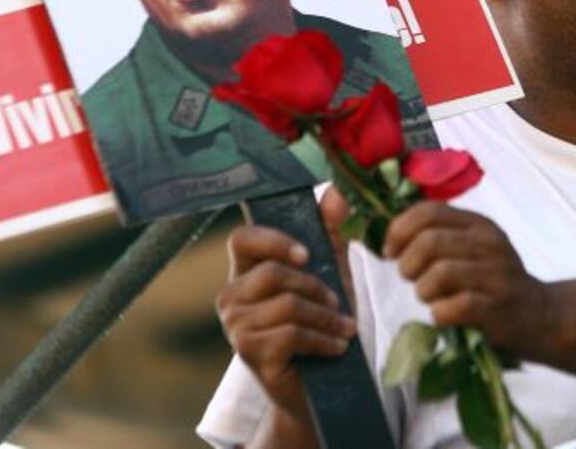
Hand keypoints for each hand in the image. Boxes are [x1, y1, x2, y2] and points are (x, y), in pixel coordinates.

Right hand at [217, 189, 356, 416]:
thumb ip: (330, 230)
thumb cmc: (320, 321)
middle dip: (317, 287)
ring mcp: (235, 326)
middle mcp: (231, 295)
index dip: (273, 240)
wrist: (322, 383)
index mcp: (245, 270)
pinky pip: (291, 334)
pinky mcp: (249, 353)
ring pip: (288, 305)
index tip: (306, 254)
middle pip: (273, 273)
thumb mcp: (331, 270)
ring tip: (344, 329)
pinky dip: (323, 339)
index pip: (241, 238)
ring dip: (327, 318)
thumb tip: (334, 191)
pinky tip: (337, 346)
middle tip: (339, 302)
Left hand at [383, 201, 549, 355]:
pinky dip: (438, 313)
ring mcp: (496, 276)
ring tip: (430, 298)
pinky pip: (453, 307)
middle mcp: (489, 244)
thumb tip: (390, 239)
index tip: (390, 251)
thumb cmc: (494, 282)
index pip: (428, 211)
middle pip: (429, 241)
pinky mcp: (497, 309)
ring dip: (423, 290)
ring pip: (439, 273)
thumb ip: (440, 236)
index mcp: (478, 224)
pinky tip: (443, 315)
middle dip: (408, 263)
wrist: (543, 316)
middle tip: (412, 279)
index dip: (399, 229)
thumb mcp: (474, 248)